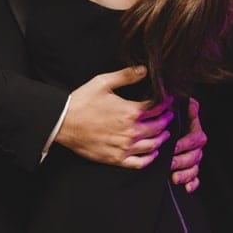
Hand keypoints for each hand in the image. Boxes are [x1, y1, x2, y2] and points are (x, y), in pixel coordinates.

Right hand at [55, 66, 173, 169]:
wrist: (63, 123)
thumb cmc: (82, 101)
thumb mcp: (103, 82)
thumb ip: (126, 75)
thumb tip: (144, 70)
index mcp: (130, 111)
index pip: (156, 108)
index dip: (166, 103)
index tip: (169, 100)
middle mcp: (131, 131)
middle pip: (158, 127)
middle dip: (166, 120)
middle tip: (169, 116)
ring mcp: (124, 147)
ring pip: (152, 145)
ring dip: (161, 138)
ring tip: (164, 133)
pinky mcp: (116, 158)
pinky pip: (139, 163)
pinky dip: (150, 158)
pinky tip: (152, 153)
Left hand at [169, 97, 204, 191]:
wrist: (162, 124)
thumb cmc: (169, 114)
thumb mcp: (176, 106)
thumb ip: (186, 105)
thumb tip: (192, 105)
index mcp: (194, 130)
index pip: (195, 138)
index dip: (186, 144)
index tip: (174, 147)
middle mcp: (195, 145)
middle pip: (195, 155)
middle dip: (182, 161)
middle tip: (170, 164)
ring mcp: (193, 157)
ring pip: (195, 168)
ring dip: (186, 174)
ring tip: (175, 178)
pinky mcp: (189, 168)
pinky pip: (195, 178)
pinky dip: (193, 184)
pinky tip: (187, 188)